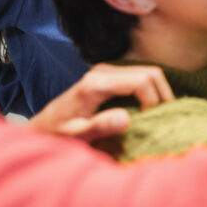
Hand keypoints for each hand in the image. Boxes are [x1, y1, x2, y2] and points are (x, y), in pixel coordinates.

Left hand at [27, 63, 173, 142]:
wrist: (43, 126)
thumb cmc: (58, 134)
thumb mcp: (76, 135)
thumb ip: (100, 126)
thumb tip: (126, 118)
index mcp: (96, 84)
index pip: (141, 81)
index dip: (153, 100)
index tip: (149, 121)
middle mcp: (103, 71)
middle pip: (150, 73)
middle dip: (163, 95)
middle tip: (163, 119)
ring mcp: (107, 70)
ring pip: (149, 73)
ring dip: (159, 93)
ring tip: (158, 116)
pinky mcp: (110, 75)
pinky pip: (141, 77)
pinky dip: (151, 91)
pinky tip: (150, 110)